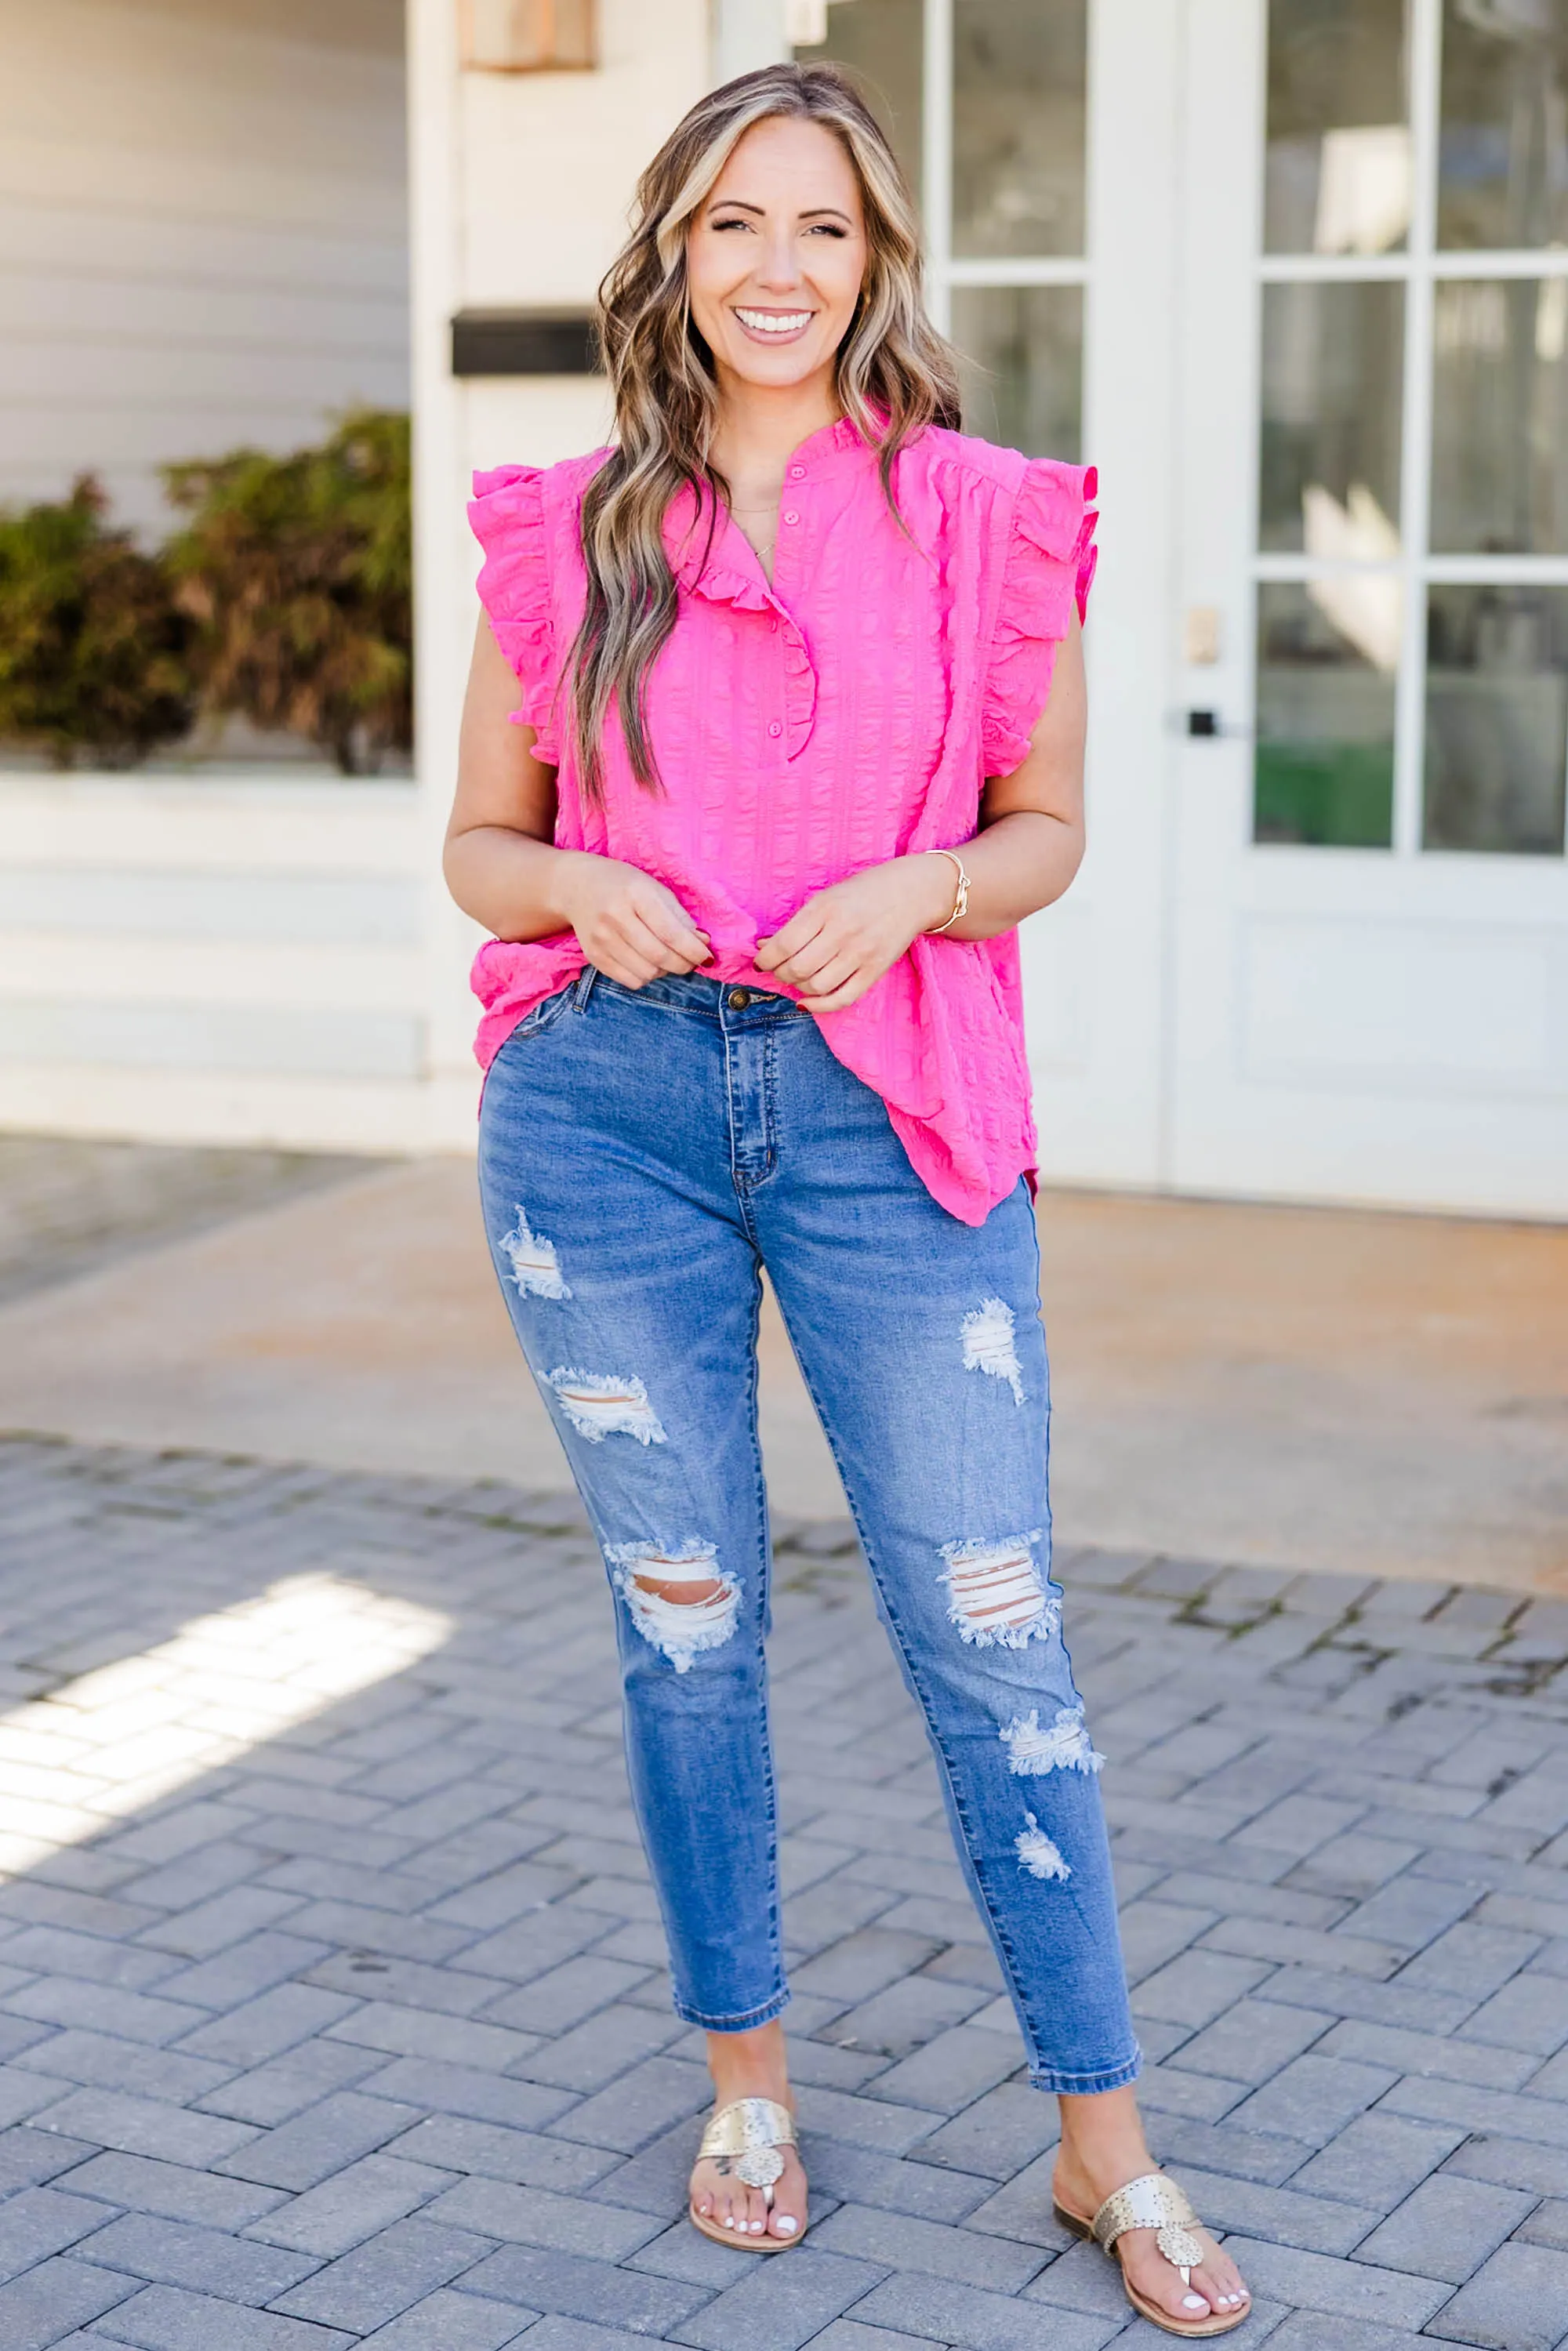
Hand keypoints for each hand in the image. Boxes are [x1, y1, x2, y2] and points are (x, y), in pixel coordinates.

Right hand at [556, 852, 710, 988]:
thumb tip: (703, 943)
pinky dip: (646, 976)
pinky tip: (647, 961)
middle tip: (691, 960)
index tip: (707, 957)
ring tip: (666, 957)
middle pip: (659, 957)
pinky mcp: (594, 956)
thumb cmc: (623, 885)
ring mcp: (601, 939)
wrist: (577, 887)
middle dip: (684, 964)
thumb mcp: (654, 888)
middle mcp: (614, 917)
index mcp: (635, 894)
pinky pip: (631, 981)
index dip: (694, 951)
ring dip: (665, 971)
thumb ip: (680, 916)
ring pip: (647, 973)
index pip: (671, 933)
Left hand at [755, 855, 956, 1012]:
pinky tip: (806, 1001)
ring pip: (815, 986)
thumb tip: (765, 946)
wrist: (912, 892)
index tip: (761, 961)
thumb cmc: (864, 892)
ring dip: (797, 987)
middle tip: (778, 969)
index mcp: (825, 908)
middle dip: (779, 973)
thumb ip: (799, 922)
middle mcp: (842, 932)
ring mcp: (861, 954)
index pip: (784, 944)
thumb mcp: (827, 896)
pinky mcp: (875, 971)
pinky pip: (842, 998)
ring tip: (796, 978)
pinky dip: (819, 1006)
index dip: (765, 959)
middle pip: (797, 968)